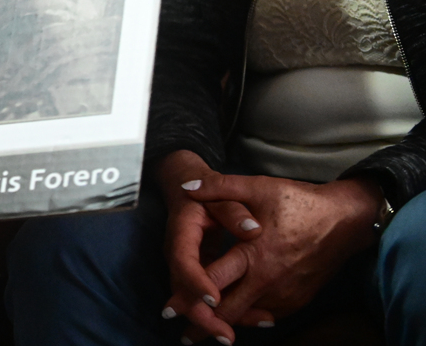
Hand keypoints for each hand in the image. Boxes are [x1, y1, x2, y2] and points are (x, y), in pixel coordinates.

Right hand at [155, 152, 267, 342]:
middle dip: (202, 316)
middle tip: (226, 336)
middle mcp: (178, 253)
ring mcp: (184, 264)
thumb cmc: (206, 191)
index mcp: (181, 232)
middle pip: (182, 290)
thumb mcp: (221, 193)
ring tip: (230, 337)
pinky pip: (200, 294)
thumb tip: (253, 230)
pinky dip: (216, 310)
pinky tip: (236, 324)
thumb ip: (234, 210)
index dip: (196, 282)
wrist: (186, 186)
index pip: (183, 261)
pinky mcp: (194, 270)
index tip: (216, 299)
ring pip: (190, 297)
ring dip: (209, 319)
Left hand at [175, 174, 379, 343]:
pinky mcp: (297, 300)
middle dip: (204, 323)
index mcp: (254, 255)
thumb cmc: (298, 202)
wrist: (345, 220)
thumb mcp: (258, 187)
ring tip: (205, 331)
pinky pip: (267, 315)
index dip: (190, 296)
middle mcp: (268, 280)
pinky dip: (249, 318)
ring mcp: (285, 293)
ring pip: (248, 317)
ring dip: (226, 324)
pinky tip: (235, 318)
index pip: (214, 282)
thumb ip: (219, 188)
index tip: (170, 309)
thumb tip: (185, 185)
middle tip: (183, 335)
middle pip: (228, 311)